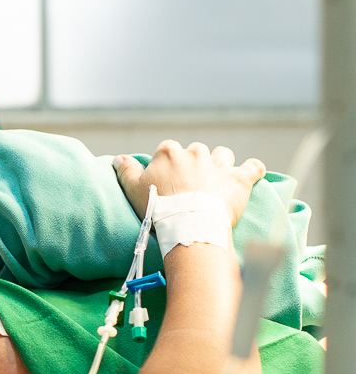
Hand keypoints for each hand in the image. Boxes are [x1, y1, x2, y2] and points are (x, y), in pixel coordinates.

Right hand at [112, 141, 265, 227]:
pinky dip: (253, 169)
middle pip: (196, 151)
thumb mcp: (133, 189)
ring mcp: (219, 165)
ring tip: (217, 179)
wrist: (188, 224)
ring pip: (223, 154)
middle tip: (191, 184)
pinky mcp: (239, 179)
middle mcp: (196, 153)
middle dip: (195, 163)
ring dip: (221, 163)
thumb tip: (119, 158)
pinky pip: (253, 166)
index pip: (168, 149)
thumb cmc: (158, 208)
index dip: (168, 164)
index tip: (168, 179)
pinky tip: (251, 173)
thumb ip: (126, 171)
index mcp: (170, 152)